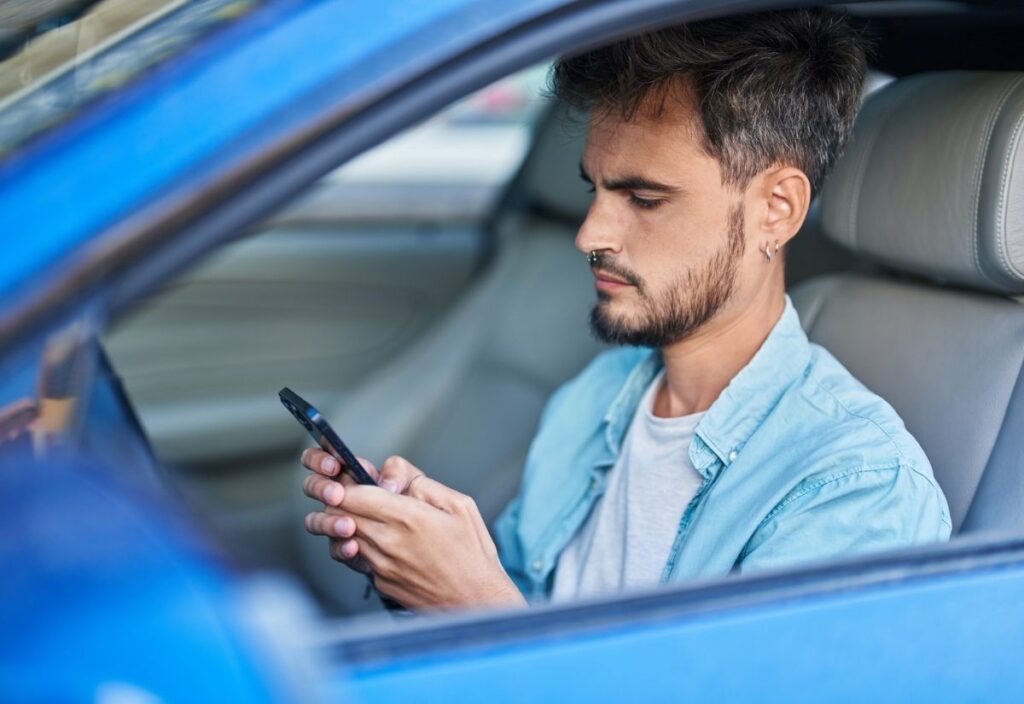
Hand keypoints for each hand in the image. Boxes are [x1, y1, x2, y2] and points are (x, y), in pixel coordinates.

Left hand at [301, 449, 524, 609]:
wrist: (476, 602)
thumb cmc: (472, 553)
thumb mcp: (458, 504)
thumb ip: (421, 483)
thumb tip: (389, 479)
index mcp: (407, 517)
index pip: (352, 494)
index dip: (346, 483)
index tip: (353, 479)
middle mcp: (388, 542)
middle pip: (340, 514)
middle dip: (341, 500)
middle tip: (356, 494)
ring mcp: (381, 566)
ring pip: (343, 536)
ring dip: (349, 522)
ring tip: (368, 516)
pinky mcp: (380, 583)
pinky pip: (357, 557)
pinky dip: (361, 545)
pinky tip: (380, 541)